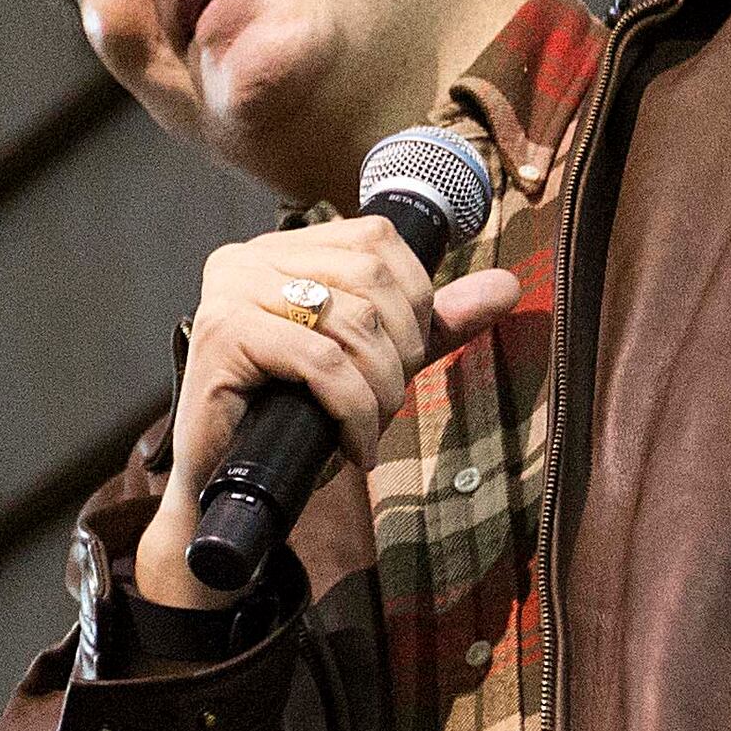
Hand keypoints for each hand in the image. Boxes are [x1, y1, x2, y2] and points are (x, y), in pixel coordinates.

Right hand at [134, 216, 524, 607]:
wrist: (224, 490)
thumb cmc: (290, 422)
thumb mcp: (370, 363)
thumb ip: (432, 323)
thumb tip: (508, 286)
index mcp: (279, 250)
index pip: (376, 239)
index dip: (414, 301)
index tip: (405, 357)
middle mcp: (247, 258)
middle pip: (371, 279)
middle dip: (400, 350)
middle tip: (387, 402)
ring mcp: (229, 293)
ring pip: (353, 321)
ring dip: (381, 387)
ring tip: (370, 425)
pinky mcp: (222, 336)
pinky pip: (322, 362)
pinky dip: (354, 409)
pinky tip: (353, 444)